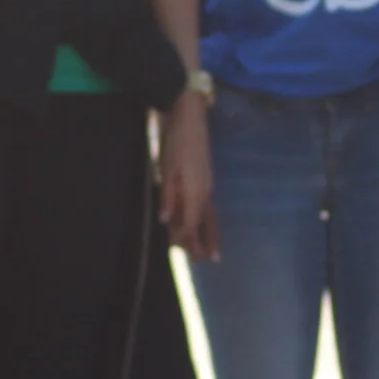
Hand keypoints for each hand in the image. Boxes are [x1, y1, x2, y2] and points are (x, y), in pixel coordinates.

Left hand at [159, 96, 219, 261]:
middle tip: (206, 261)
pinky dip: (208, 218)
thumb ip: (168, 196)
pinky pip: (209, 204)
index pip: (192, 222)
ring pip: (210, 214)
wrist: (190, 118)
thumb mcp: (167, 169)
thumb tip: (166, 220)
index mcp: (196, 191)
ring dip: (210, 232)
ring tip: (212, 249)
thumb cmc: (176, 143)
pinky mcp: (206, 177)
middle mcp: (205, 191)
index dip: (188, 239)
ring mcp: (208, 183)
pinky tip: (204, 220)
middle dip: (206, 241)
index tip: (184, 255)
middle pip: (207, 221)